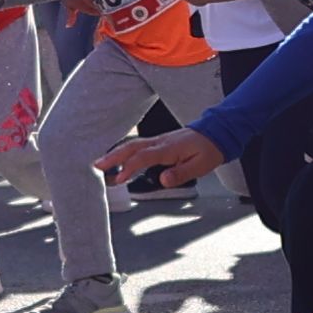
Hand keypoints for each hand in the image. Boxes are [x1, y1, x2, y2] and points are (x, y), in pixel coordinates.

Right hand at [100, 128, 231, 191]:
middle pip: (132, 147)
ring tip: (100, 164)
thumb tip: (162, 179)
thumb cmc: (208, 150)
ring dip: (115, 153)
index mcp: (169, 149)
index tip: (119, 178)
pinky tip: (117, 158)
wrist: (216, 133)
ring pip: (132, 145)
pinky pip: (137, 146)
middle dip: (113, 156)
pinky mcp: (158, 143)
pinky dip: (124, 151)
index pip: (144, 157)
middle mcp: (160, 143)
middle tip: (96, 166)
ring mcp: (158, 141)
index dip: (130, 167)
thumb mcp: (200, 166)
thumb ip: (180, 173)